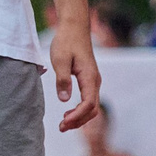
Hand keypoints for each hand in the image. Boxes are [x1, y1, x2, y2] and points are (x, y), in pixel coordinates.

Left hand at [49, 17, 100, 132]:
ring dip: (79, 117)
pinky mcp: (88, 80)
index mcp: (90, 77)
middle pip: (92, 109)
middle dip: (78, 121)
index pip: (89, 103)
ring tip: (64, 124)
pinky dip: (80, 110)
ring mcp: (93, 81)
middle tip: (61, 128)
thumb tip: (64, 99)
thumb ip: (62, 80)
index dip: (77, 116)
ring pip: (91, 106)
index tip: (64, 122)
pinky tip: (68, 113)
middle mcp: (95, 81)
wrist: (74, 27)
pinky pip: (88, 100)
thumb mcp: (60, 59)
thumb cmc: (66, 41)